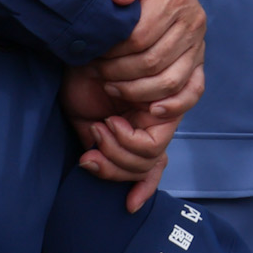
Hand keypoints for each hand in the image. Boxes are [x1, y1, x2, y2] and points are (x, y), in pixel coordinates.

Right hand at [61, 65, 178, 212]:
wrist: (86, 47)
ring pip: (150, 155)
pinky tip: (114, 126)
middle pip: (148, 165)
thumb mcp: (85, 119)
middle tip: (96, 137)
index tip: (130, 204)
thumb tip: (94, 166)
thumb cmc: (83, 80)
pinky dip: (131, 141)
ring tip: (103, 123)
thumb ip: (98, 146)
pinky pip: (155, 139)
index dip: (145, 187)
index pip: (153, 167)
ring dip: (118, 148)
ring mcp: (164, 110)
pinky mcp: (168, 100)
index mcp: (142, 127)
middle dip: (116, 164)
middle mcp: (156, 120)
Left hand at [91, 0, 204, 118]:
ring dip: (136, 91)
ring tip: (112, 86)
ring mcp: (199, 43)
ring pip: (169, 80)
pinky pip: (193, 88)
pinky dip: (173, 103)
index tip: (93, 53)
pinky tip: (151, 108)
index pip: (139, 38)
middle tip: (96, 72)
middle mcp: (192, 23)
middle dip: (119, 73)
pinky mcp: (200, 58)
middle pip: (153, 62)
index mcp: (174, 0)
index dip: (112, 52)